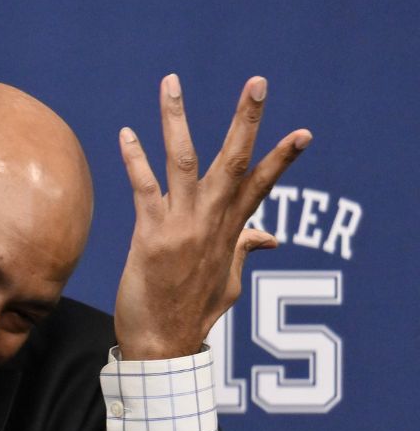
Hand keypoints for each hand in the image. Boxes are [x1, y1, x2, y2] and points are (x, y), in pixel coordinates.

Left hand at [113, 74, 311, 359]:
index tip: (303, 132)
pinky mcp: (152, 236)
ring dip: (176, 119)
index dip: (282, 159)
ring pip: (183, 161)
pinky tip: (127, 133)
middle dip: (245, 120)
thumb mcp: (226, 282)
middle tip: (257, 83)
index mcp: (230, 232)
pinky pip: (144, 188)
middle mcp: (210, 223)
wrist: (163, 347)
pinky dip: (135, 159)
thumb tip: (267, 237)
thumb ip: (243, 251)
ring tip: (171, 83)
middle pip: (233, 161)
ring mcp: (183, 227)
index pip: (261, 186)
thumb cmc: (190, 315)